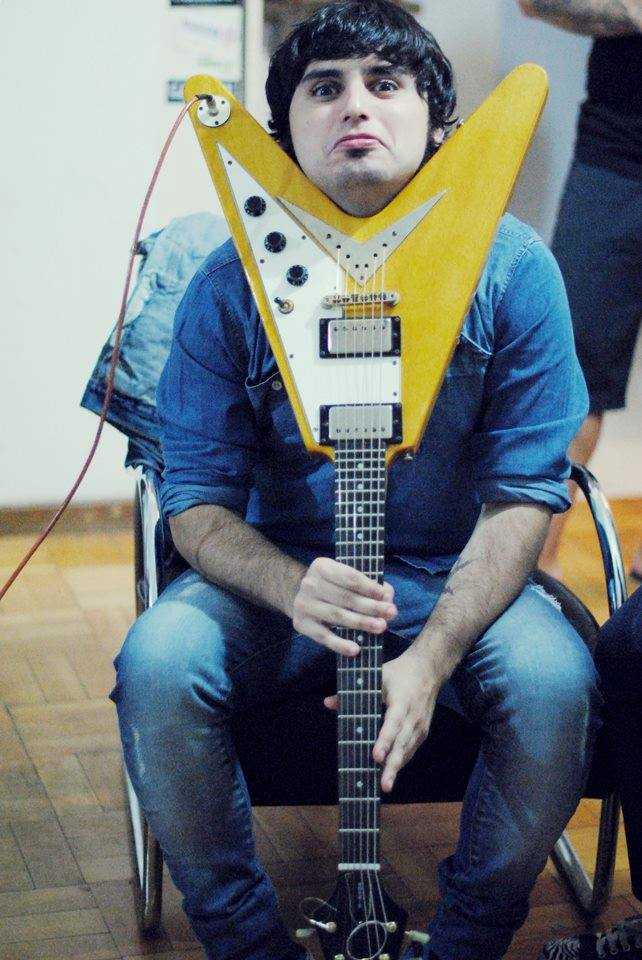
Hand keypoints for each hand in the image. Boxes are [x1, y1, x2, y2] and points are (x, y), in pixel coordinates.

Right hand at [292, 557, 396, 657]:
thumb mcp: (348, 579)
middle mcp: (310, 583)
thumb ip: (370, 586)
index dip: (369, 587)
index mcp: (322, 566)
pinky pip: (323, 636)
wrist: (303, 598)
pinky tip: (355, 649)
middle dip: (371, 606)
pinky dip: (339, 644)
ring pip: (336, 615)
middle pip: (345, 597)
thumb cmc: (333, 587)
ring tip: (381, 627)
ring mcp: (303, 604)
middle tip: (391, 613)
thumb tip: (387, 598)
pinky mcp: (301, 624)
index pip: (349, 577)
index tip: (385, 596)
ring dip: (361, 622)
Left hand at [324, 647, 438, 791]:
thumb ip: (354, 693)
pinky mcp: (423, 732)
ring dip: (396, 769)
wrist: (428, 670)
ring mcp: (420, 726)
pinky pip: (411, 750)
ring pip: (407, 751)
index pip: (392, 724)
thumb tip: (328, 703)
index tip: (376, 757)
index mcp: (402, 701)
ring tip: (384, 785)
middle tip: (383, 785)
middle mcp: (413, 717)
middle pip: (402, 744)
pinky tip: (390, 773)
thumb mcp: (377, 676)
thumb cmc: (399, 673)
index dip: (384, 741)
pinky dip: (401, 762)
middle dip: (392, 766)